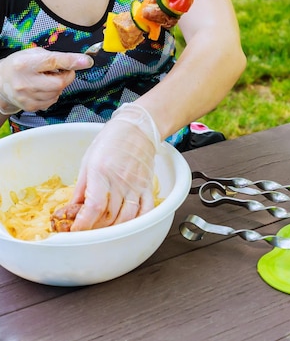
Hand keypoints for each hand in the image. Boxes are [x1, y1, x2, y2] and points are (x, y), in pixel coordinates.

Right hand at [0, 48, 92, 113]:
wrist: (1, 82)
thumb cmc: (20, 66)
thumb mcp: (35, 54)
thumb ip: (57, 57)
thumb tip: (81, 61)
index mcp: (25, 63)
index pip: (53, 61)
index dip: (71, 61)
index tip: (86, 61)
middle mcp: (25, 81)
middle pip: (59, 83)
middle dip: (66, 77)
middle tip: (60, 72)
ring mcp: (27, 96)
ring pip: (58, 93)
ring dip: (58, 86)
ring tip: (46, 79)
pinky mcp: (31, 106)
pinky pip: (53, 100)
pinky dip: (53, 94)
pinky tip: (42, 88)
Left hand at [67, 103, 161, 230]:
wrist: (136, 129)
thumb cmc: (111, 141)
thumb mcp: (88, 160)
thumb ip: (82, 186)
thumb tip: (73, 206)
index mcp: (101, 173)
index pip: (93, 207)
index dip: (84, 222)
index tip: (76, 229)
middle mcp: (120, 181)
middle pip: (109, 215)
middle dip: (96, 227)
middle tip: (88, 229)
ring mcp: (136, 185)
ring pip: (127, 217)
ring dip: (115, 228)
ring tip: (105, 228)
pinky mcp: (147, 186)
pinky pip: (146, 209)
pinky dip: (139, 221)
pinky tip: (129, 224)